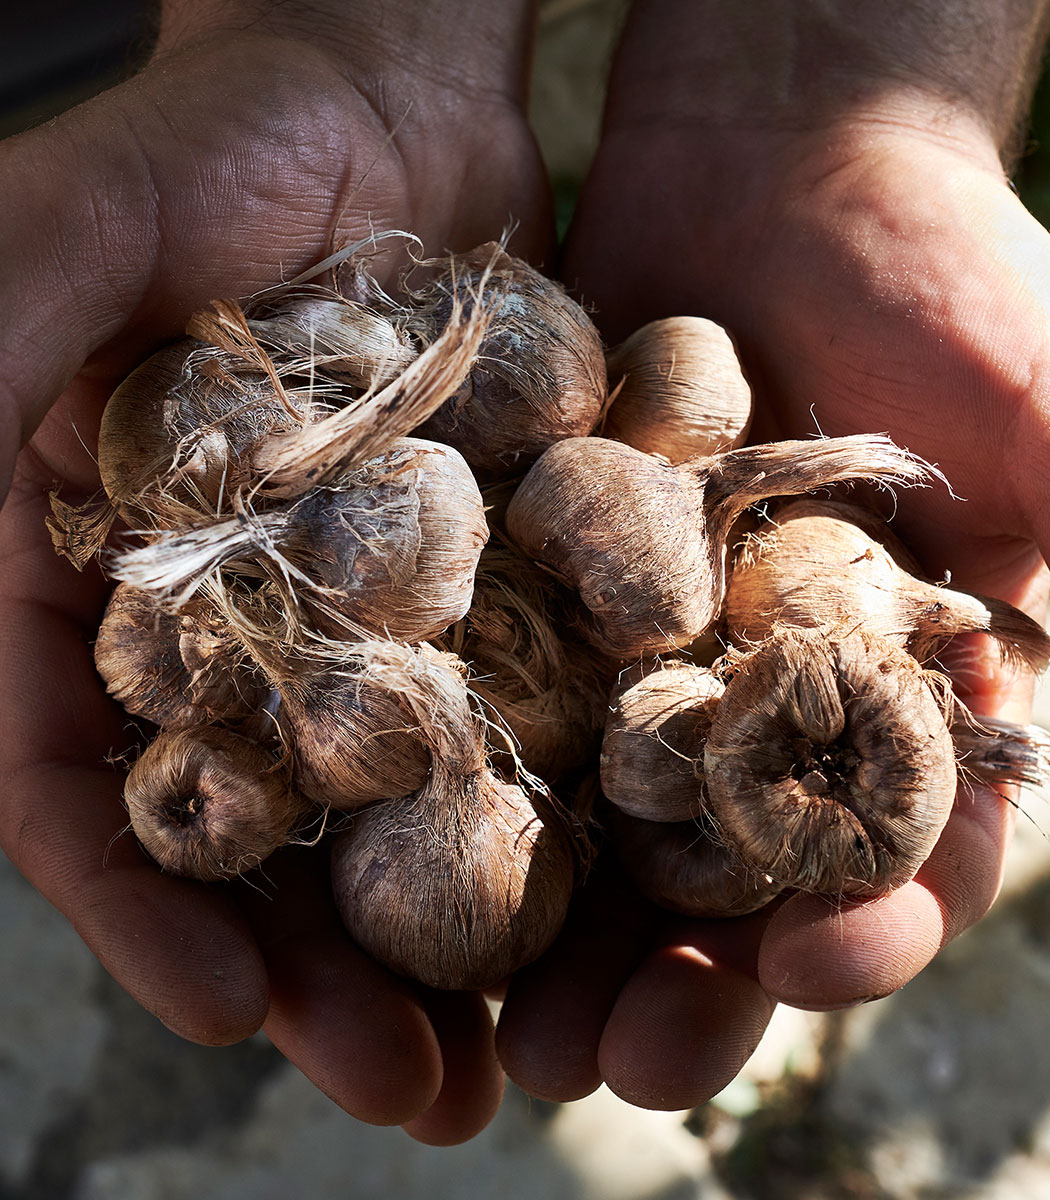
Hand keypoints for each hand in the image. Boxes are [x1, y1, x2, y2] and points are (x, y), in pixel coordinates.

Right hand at [0, 0, 550, 1143]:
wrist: (394, 77)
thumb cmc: (214, 141)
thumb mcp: (64, 233)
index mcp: (99, 586)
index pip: (88, 784)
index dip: (142, 907)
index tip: (229, 1014)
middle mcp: (231, 625)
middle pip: (261, 840)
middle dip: (319, 975)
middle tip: (407, 1094)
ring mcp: (368, 610)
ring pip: (396, 811)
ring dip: (445, 942)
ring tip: (504, 1061)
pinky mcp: (488, 572)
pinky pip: (516, 714)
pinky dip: (548, 815)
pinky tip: (603, 906)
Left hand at [497, 0, 1049, 1109]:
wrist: (789, 162)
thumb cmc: (952, 278)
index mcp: (911, 700)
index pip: (909, 846)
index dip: (877, 914)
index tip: (820, 960)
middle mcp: (776, 705)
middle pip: (735, 878)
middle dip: (691, 978)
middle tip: (623, 1065)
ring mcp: (655, 661)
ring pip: (608, 833)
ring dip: (566, 939)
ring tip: (512, 1035)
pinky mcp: (551, 601)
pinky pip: (516, 710)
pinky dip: (478, 792)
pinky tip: (419, 872)